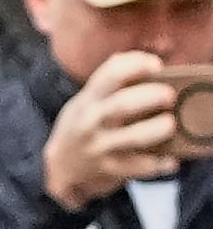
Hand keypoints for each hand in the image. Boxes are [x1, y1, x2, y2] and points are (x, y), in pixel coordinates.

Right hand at [40, 51, 185, 210]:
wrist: (57, 167)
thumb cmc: (83, 125)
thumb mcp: (85, 100)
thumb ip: (110, 82)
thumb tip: (146, 58)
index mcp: (88, 99)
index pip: (111, 74)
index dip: (137, 64)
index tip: (156, 66)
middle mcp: (91, 121)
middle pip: (122, 104)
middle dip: (150, 97)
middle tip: (169, 96)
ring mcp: (99, 147)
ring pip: (134, 137)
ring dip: (157, 129)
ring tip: (170, 125)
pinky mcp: (108, 169)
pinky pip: (137, 167)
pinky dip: (157, 165)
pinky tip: (171, 162)